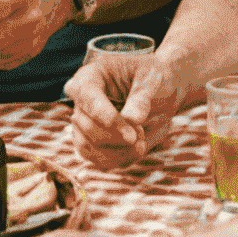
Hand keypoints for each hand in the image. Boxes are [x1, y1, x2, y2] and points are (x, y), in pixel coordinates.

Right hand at [65, 53, 180, 168]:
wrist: (156, 92)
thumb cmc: (150, 77)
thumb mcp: (151, 79)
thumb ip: (141, 98)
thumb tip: (132, 119)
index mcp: (89, 76)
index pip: (87, 98)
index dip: (106, 117)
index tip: (130, 136)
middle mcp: (81, 101)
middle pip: (88, 127)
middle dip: (118, 138)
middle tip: (141, 134)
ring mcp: (84, 124)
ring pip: (90, 148)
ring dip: (120, 151)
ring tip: (141, 141)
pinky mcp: (92, 144)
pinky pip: (100, 160)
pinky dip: (122, 159)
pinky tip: (137, 148)